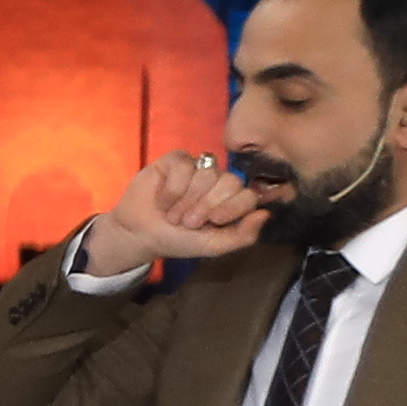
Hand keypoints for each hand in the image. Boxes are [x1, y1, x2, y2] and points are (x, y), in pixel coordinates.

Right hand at [83, 151, 264, 278]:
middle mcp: (219, 181)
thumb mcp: (214, 245)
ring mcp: (198, 168)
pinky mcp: (176, 160)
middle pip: (229, 182)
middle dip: (206, 205)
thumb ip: (243, 235)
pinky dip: (173, 187)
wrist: (141, 235)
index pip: (247, 195)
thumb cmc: (179, 240)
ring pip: (207, 173)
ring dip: (187, 199)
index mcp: (232, 200)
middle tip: (188, 222)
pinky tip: (163, 199)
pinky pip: (185, 164)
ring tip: (173, 213)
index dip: (230, 208)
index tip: (211, 222)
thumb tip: (266, 214)